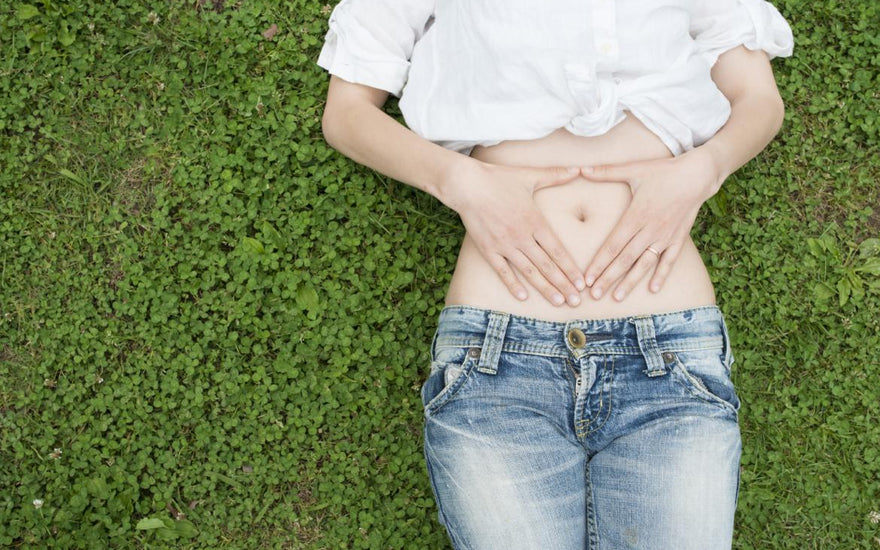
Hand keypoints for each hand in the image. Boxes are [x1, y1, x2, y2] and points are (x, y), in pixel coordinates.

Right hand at [444, 160, 586, 305]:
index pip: (557, 250)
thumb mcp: (530, 176)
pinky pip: (503, 270)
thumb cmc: (499, 179)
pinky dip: (513, 284)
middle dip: (563, 285)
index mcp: (535, 221)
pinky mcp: (488, 249)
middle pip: (547, 265)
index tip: (581, 283)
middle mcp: (522, 236)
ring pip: (529, 271)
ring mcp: (504, 244)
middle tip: (576, 302)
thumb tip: (579, 169)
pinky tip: (523, 297)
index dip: (570, 269)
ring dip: (545, 288)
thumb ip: (556, 175)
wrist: (467, 185)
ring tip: (558, 302)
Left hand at [578, 150, 722, 300]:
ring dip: (630, 282)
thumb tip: (581, 168)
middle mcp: (649, 230)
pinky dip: (661, 275)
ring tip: (617, 298)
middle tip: (594, 295)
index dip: (599, 263)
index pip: (613, 245)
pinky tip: (653, 290)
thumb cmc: (663, 171)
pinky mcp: (678, 238)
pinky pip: (669, 261)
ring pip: (644, 264)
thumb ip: (606, 171)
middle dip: (608, 278)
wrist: (697, 175)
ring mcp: (665, 236)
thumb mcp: (634, 169)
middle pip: (625, 259)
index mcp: (636, 215)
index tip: (587, 278)